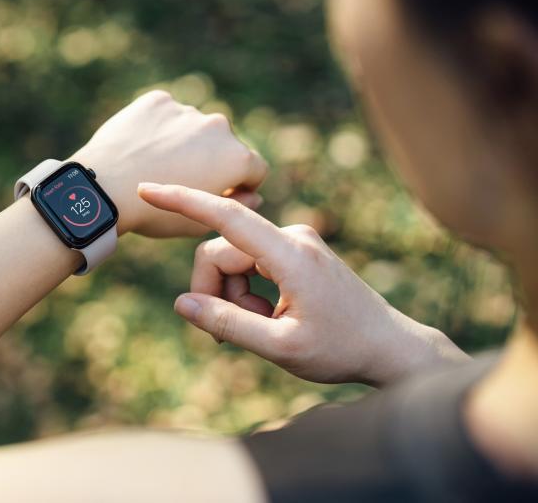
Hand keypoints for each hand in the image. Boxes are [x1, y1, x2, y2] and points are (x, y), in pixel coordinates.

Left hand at [70, 90, 266, 236]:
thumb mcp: (198, 224)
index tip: (220, 192)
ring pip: (192, 127)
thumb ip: (235, 206)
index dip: (241, 185)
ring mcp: (188, 110)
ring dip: (183, 141)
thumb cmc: (152, 214)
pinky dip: (157, 127)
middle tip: (180, 178)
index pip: (255, 169)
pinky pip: (165, 114)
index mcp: (237, 158)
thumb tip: (253, 193)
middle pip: (224, 144)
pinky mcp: (158, 100)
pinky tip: (140, 147)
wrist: (104, 189)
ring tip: (154, 165)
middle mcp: (219, 127)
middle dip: (211, 158)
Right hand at [137, 183, 469, 386]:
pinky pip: (251, 264)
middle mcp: (292, 237)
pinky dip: (248, 293)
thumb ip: (228, 324)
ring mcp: (296, 242)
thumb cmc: (341, 350)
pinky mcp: (297, 252)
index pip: (226, 216)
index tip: (147, 188)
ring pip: (233, 261)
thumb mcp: (280, 347)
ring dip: (234, 297)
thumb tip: (181, 303)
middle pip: (220, 252)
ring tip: (264, 328)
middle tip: (229, 335)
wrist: (391, 348)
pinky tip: (271, 318)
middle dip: (215, 291)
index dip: (183, 200)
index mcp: (290, 254)